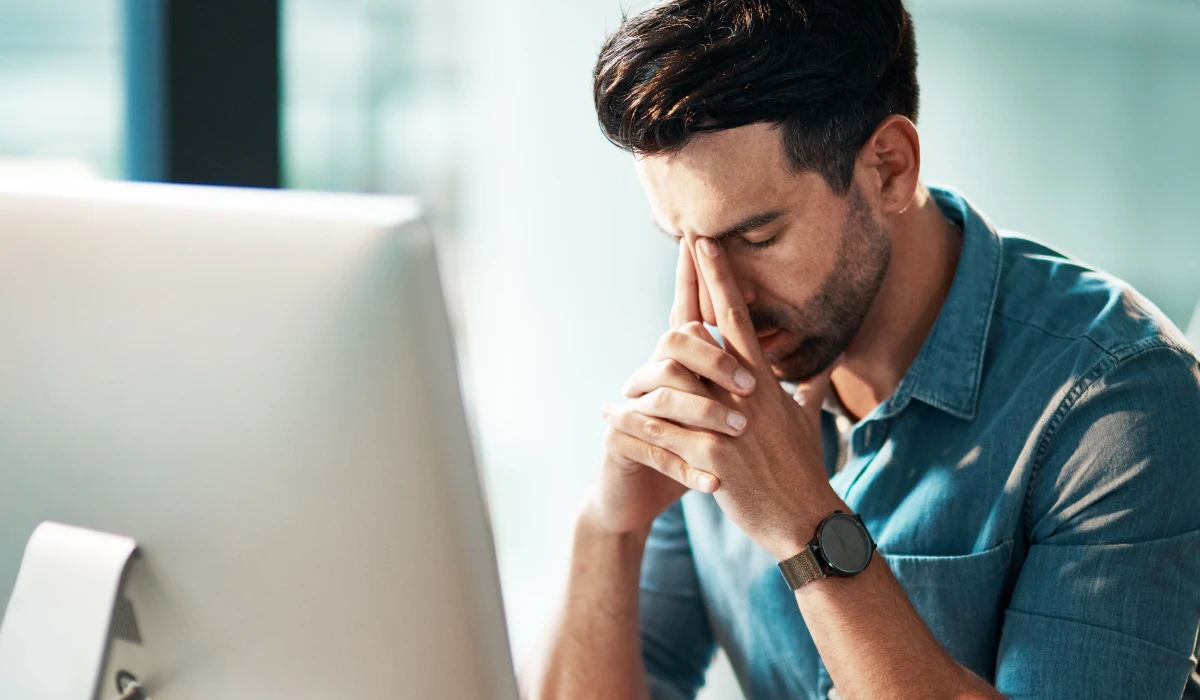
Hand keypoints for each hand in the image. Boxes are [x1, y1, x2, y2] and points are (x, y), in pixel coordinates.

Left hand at [601, 235, 844, 558]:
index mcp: (763, 381)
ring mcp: (728, 420)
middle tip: (686, 238)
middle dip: (698, 282)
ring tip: (632, 336)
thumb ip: (808, 391)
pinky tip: (609, 415)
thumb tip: (821, 372)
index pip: (738, 318)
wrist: (804, 517)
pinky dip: (635, 420)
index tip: (707, 244)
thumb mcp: (808, 423)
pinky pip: (664, 431)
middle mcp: (745, 392)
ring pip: (679, 375)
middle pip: (712, 328)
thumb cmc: (804, 469)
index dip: (722, 279)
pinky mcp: (711, 454)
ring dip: (648, 357)